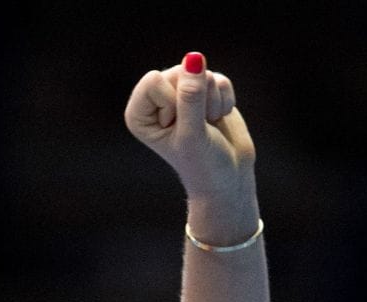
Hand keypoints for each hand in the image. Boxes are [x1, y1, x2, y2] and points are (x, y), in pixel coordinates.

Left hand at [124, 51, 255, 205]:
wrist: (228, 178)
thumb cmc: (202, 164)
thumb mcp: (192, 133)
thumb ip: (191, 96)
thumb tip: (194, 58)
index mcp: (139, 113)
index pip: (154, 80)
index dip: (173, 103)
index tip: (177, 128)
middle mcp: (157, 101)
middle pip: (179, 72)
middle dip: (196, 100)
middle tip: (197, 128)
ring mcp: (181, 94)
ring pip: (202, 73)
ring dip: (212, 102)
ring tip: (207, 125)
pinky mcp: (205, 91)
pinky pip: (220, 79)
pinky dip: (225, 99)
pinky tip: (218, 118)